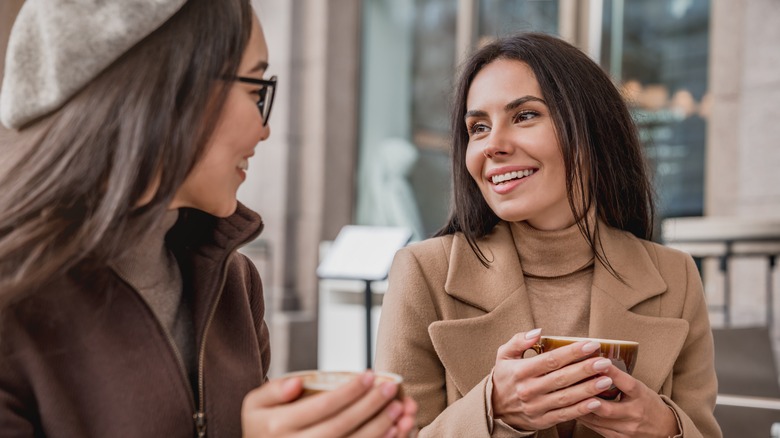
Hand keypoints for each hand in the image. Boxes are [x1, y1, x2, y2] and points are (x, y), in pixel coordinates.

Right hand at [241, 371, 417, 436]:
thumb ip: (274, 389)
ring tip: (398, 410)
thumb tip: (298, 383)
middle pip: (340, 427)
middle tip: (390, 390)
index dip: (349, 391)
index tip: (370, 375)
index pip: (322, 406)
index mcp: (276, 426)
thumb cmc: (262, 424)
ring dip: (378, 429)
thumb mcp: (255, 403)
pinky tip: (392, 432)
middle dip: (369, 407)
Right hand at [491, 329, 612, 430]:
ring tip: (606, 380)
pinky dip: (581, 409)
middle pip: (562, 378)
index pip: (551, 360)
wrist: (495, 408)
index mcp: (520, 371)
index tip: (590, 345)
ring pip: (566, 397)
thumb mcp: (504, 355)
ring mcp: (536, 407)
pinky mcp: (542, 420)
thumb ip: (519, 341)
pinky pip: (565, 414)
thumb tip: (538, 332)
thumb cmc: (505, 377)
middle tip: (604, 362)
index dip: (572, 352)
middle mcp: (528, 390)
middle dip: (585, 369)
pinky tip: (596, 402)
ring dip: (588, 389)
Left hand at [577, 365, 678, 436]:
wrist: (664, 429)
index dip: (613, 373)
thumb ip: (620, 379)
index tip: (599, 361)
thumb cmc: (647, 403)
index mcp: (640, 396)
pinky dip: (584, 419)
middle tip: (571, 387)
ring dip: (580, 409)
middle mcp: (634, 413)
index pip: (627, 384)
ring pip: (598, 420)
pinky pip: (597, 429)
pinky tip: (573, 410)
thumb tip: (596, 362)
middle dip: (589, 399)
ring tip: (566, 399)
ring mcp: (626, 428)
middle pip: (608, 409)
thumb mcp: (639, 388)